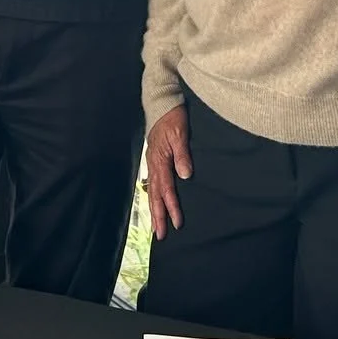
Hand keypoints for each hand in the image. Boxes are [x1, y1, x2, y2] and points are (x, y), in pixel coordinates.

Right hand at [144, 105, 191, 240]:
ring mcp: (152, 162)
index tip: (177, 223)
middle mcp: (153, 163)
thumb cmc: (173, 117)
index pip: (166, 189)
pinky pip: (152, 183)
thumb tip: (185, 175)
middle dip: (158, 216)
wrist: (161, 102)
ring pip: (151, 191)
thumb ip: (182, 154)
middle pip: (155, 195)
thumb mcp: (181, 133)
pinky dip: (152, 196)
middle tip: (161, 236)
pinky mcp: (154, 159)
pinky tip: (154, 203)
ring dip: (154, 210)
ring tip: (156, 227)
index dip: (172, 207)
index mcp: (160, 159)